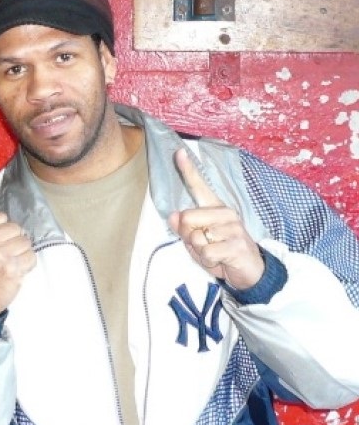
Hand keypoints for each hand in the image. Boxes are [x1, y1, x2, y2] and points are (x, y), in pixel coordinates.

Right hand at [0, 212, 36, 318]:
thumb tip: (1, 217)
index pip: (2, 217)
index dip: (4, 230)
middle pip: (16, 228)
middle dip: (15, 241)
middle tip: (6, 255)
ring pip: (26, 242)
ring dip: (22, 254)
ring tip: (10, 264)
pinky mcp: (12, 269)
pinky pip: (32, 257)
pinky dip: (28, 265)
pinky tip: (16, 271)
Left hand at [168, 148, 263, 289]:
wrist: (252, 272)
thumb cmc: (222, 254)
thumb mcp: (199, 243)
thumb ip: (186, 229)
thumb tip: (173, 215)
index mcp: (216, 209)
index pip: (200, 186)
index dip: (188, 170)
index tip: (178, 152)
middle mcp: (225, 213)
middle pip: (186, 217)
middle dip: (187, 236)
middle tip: (203, 245)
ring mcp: (232, 228)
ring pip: (196, 238)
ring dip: (200, 252)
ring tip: (215, 254)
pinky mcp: (236, 244)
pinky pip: (206, 251)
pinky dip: (208, 261)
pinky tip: (220, 261)